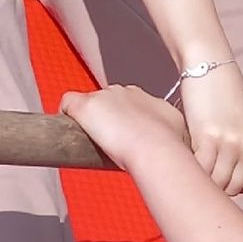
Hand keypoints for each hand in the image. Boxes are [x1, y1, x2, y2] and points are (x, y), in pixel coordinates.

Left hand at [59, 84, 186, 167]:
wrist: (156, 149)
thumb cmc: (169, 147)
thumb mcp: (177, 134)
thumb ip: (168, 133)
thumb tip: (169, 143)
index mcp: (146, 98)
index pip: (128, 104)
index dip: (124, 121)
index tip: (125, 135)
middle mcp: (125, 91)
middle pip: (108, 102)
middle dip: (107, 119)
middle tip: (110, 142)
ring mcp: (104, 97)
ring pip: (90, 104)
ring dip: (90, 121)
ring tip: (94, 143)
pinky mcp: (86, 105)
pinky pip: (67, 103)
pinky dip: (65, 115)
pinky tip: (69, 133)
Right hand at [179, 64, 242, 196]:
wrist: (208, 66)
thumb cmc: (224, 90)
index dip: (234, 186)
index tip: (220, 178)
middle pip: (232, 187)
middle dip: (216, 184)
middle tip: (201, 174)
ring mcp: (232, 145)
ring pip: (215, 182)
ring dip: (202, 178)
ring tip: (191, 167)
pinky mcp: (209, 138)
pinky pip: (200, 169)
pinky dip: (191, 168)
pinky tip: (185, 158)